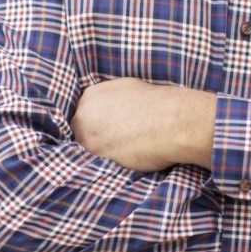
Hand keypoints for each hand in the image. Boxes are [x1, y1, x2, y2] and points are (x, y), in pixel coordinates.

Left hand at [71, 78, 214, 171]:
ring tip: (117, 153)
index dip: (94, 122)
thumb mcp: (128, 88)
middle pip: (78, 129)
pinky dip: (103, 164)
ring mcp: (87, 138)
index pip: (82, 111)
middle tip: (111, 141)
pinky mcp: (97, 158)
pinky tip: (119, 160)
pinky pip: (94, 163)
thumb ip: (110, 98)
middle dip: (92, 135)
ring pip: (84, 148)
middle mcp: (83, 115)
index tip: (104, 128)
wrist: (171, 121)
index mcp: (90, 95)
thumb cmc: (157, 103)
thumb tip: (109, 107)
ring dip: (97, 151)